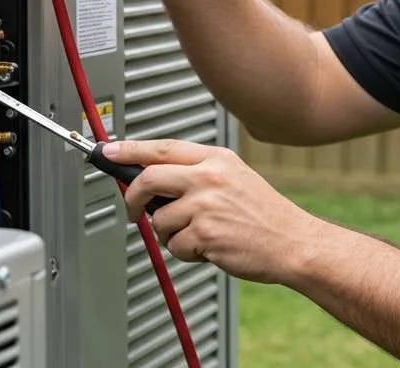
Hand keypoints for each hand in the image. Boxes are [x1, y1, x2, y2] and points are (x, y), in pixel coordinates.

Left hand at [103, 139, 321, 284]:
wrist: (293, 242)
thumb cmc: (263, 215)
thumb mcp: (234, 178)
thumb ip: (196, 174)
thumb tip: (151, 179)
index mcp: (216, 159)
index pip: (161, 148)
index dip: (128, 150)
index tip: (106, 152)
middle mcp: (209, 177)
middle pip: (148, 179)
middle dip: (133, 198)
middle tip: (134, 211)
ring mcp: (206, 205)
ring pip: (160, 220)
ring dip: (171, 234)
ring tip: (200, 235)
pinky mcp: (206, 234)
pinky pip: (174, 245)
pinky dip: (186, 252)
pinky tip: (210, 248)